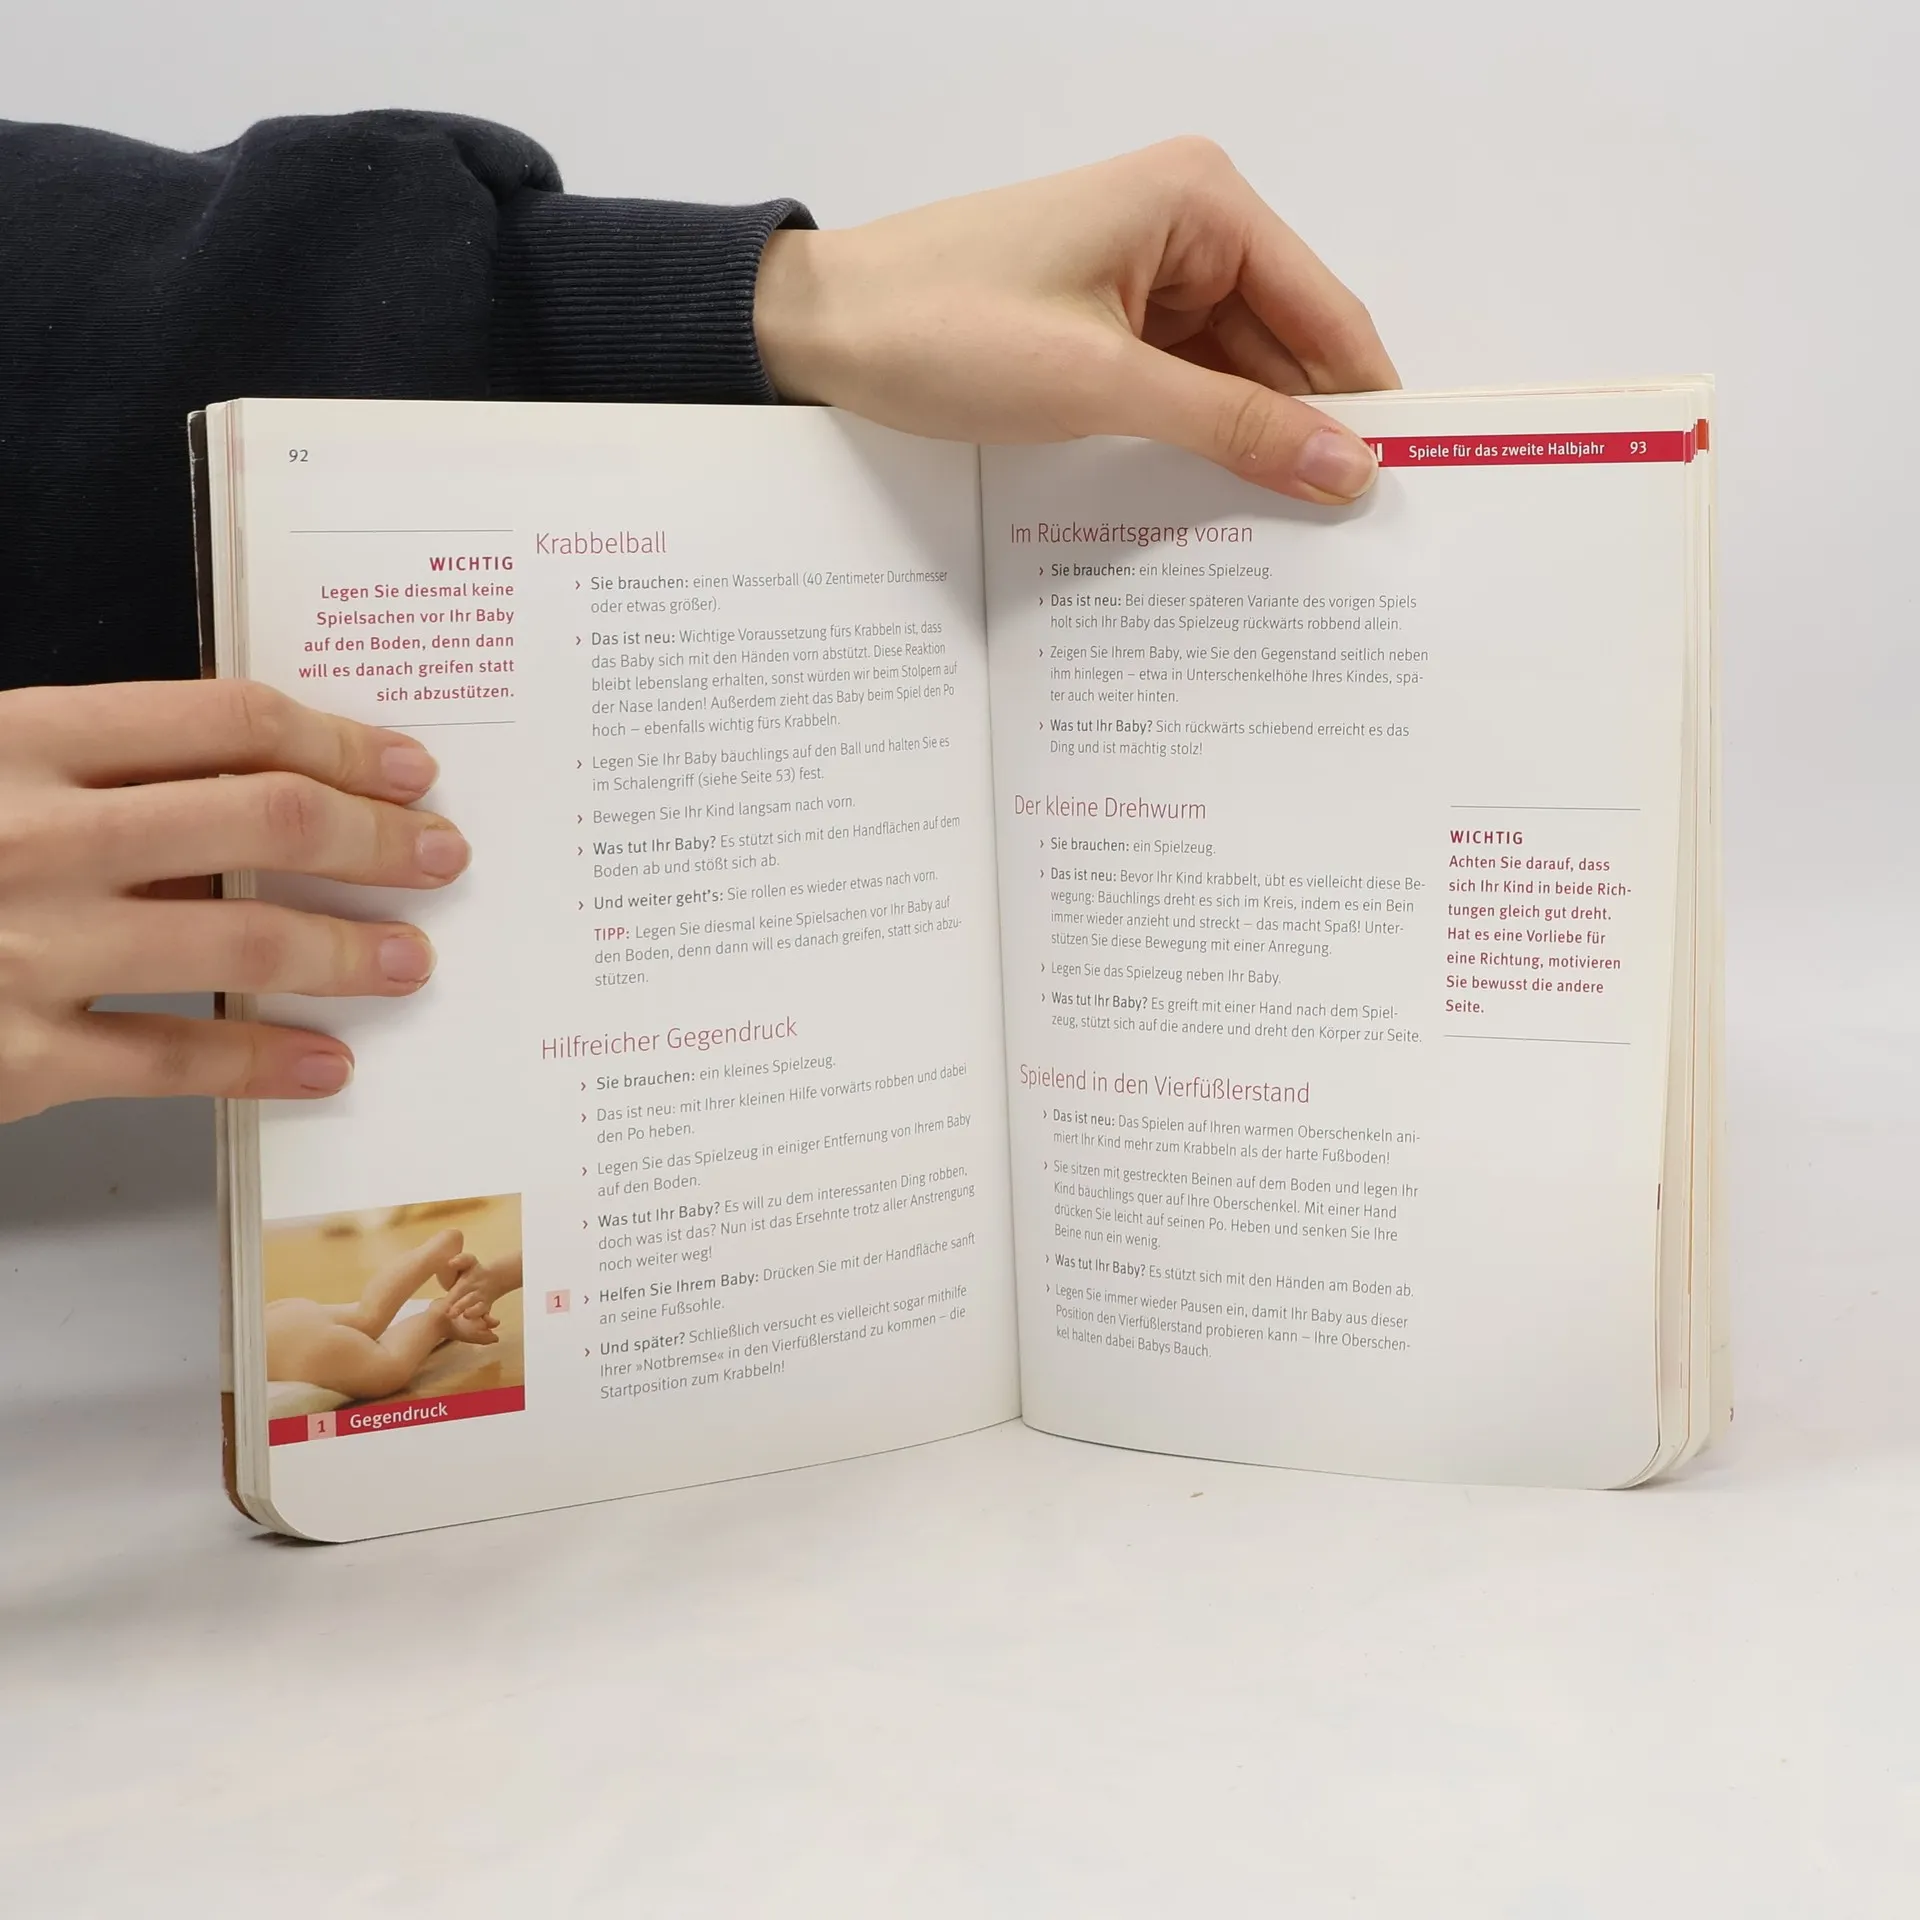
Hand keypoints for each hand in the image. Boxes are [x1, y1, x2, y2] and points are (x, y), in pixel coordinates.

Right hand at [0, 681, 469, 1122]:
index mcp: (25, 744)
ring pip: (244, 942)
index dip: (340, 746)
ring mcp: (29, 949)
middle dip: (378, 841)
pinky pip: (176, 1058)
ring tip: (408, 960)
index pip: (229, 723)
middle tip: (439, 858)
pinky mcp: (19, 1057)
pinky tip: (325, 1060)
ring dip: (349, 953)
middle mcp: (36, 839)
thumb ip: (103, 782)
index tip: (404, 769)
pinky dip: (268, 1061)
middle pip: (265, 820)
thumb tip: (267, 797)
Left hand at [755, 137, 1397, 502]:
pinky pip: (1183, 387)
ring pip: (1236, 376)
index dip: (1369, 403)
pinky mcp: (1108, 323)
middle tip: (1355, 543)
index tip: (1412, 488)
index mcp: (1202, 203)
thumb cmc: (946, 328)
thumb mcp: (1102, 385)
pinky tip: (1223, 507)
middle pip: (1287, 348)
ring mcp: (1146, 277)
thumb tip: (1347, 468)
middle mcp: (1188, 227)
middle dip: (1312, 435)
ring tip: (1296, 545)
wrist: (820, 332)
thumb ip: (1232, 427)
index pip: (1326, 313)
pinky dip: (1201, 440)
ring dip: (1255, 448)